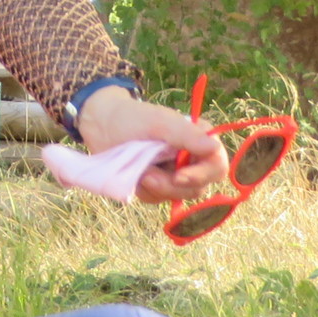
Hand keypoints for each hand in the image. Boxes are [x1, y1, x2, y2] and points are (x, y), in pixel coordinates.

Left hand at [76, 86, 229, 203]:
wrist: (99, 126)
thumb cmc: (131, 117)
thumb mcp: (159, 122)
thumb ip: (187, 135)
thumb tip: (214, 147)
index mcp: (198, 141)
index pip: (217, 166)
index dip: (203, 175)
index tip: (179, 177)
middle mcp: (191, 159)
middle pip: (197, 187)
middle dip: (171, 185)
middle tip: (147, 175)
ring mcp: (174, 174)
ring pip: (177, 196)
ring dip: (156, 188)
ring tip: (139, 171)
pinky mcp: (156, 185)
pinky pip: (157, 198)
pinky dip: (145, 190)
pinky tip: (134, 176)